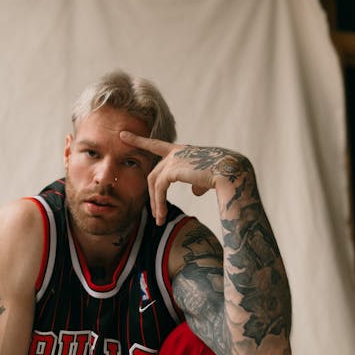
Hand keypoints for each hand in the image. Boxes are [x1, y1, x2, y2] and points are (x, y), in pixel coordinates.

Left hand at [120, 131, 252, 225]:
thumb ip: (198, 183)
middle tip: (156, 214)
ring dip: (156, 203)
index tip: (123, 134)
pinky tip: (161, 215)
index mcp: (184, 151)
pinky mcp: (172, 169)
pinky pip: (159, 189)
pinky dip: (159, 203)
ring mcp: (173, 159)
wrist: (232, 172)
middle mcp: (176, 152)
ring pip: (154, 183)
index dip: (140, 141)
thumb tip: (195, 191)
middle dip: (152, 195)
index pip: (157, 145)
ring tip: (159, 219)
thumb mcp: (208, 178)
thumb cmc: (225, 175)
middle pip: (154, 174)